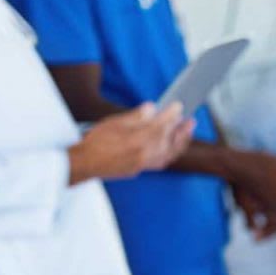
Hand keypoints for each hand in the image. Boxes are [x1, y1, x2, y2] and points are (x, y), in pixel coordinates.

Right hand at [68, 102, 193, 183]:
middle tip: (191, 120)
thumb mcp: (114, 122)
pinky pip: (163, 161)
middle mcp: (145, 153)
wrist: (84, 164)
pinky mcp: (141, 169)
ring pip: (170, 153)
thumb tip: (152, 108)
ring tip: (187, 132)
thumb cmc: (95, 141)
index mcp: (138, 139)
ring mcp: (144, 163)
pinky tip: (173, 146)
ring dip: (181, 141)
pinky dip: (172, 153)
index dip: (172, 113)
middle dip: (182, 129)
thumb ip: (136, 116)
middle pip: (171, 139)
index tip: (178, 105)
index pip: (162, 123)